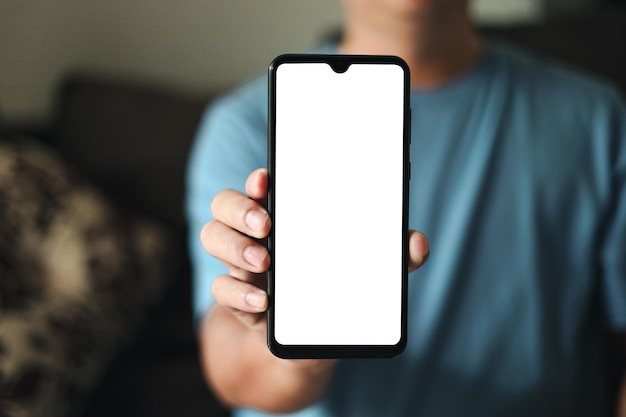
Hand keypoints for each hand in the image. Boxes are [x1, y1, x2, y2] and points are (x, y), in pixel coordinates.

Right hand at [201, 168, 429, 338]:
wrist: (311, 340)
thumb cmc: (336, 289)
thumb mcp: (367, 272)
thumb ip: (393, 257)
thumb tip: (418, 242)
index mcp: (285, 216)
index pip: (261, 186)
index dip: (259, 179)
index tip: (268, 178)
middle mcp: (255, 233)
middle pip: (224, 204)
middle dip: (240, 209)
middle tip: (267, 224)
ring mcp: (241, 265)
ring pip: (212, 237)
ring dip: (234, 247)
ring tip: (264, 261)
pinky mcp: (237, 299)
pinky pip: (219, 289)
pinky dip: (238, 294)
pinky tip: (263, 301)